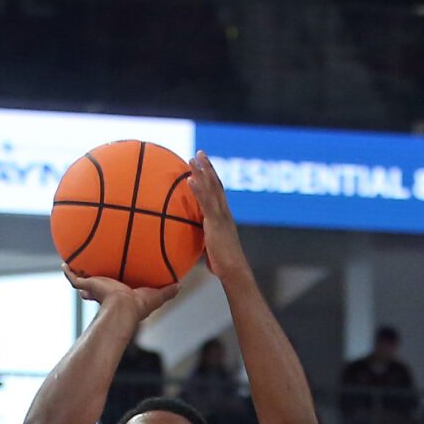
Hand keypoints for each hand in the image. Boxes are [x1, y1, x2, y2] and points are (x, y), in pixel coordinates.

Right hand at [65, 269, 184, 322]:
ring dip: (79, 275)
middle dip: (93, 284)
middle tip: (92, 276)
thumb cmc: (139, 305)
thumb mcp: (156, 295)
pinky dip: (68, 272)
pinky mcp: (88, 285)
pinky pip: (74, 278)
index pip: (114, 291)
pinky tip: (64, 264)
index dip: (113, 287)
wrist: (123, 308)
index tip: (113, 284)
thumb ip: (168, 291)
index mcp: (119, 296)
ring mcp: (95, 290)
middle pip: (97, 287)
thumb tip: (180, 285)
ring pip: (84, 282)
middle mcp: (105, 293)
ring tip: (74, 265)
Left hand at [187, 152, 247, 282]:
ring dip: (201, 172)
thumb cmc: (224, 265)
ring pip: (211, 189)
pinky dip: (198, 190)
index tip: (205, 165)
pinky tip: (190, 179)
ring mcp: (221, 216)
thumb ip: (208, 242)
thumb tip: (199, 246)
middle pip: (216, 184)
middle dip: (207, 167)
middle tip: (199, 153)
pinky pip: (205, 203)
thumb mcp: (213, 249)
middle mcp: (225, 212)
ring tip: (192, 159)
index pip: (219, 192)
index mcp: (225, 217)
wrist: (234, 271)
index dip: (212, 177)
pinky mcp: (215, 223)